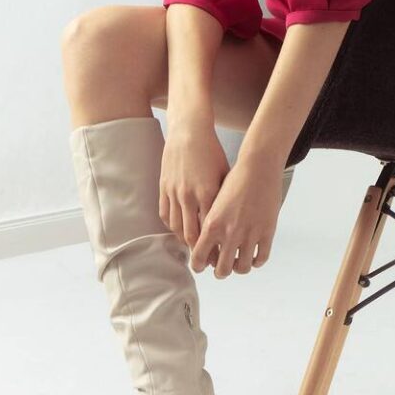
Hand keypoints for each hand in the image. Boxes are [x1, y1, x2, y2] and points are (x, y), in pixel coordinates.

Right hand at [159, 125, 229, 250]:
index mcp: (207, 193)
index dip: (214, 248)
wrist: (189, 132)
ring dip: (184, 242)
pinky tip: (180, 232)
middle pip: (191, 235)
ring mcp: (173, 192)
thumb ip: (225, 199)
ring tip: (193, 250)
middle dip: (199, 253)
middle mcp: (188, 196)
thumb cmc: (211, 152)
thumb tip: (231, 222)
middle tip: (206, 262)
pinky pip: (165, 215)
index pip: (210, 231)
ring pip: (176, 228)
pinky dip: (172, 227)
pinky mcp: (163, 188)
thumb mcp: (224, 175)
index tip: (220, 258)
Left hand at [191, 154, 285, 277]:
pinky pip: (261, 259)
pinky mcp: (267, 232)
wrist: (258, 167)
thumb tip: (204, 244)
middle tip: (221, 267)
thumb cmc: (235, 180)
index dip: (198, 266)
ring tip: (238, 261)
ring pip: (242, 268)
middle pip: (222, 270)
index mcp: (212, 225)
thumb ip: (210, 224)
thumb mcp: (214, 201)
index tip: (201, 266)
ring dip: (239, 268)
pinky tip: (253, 255)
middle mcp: (230, 233)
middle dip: (220, 271)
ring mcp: (250, 234)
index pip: (199, 258)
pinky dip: (256, 261)